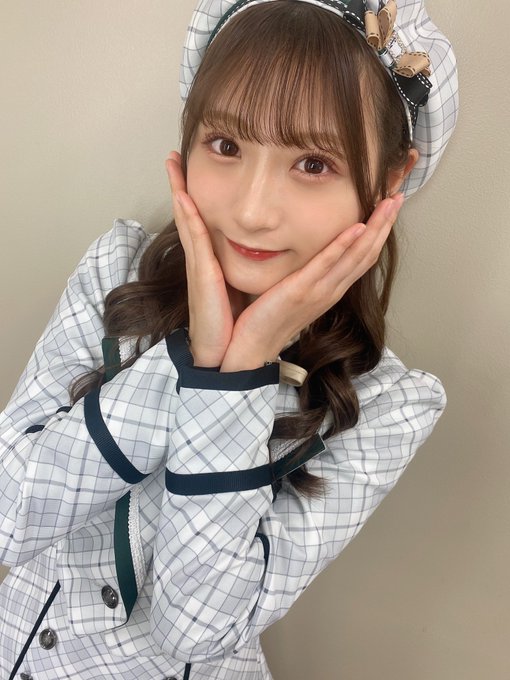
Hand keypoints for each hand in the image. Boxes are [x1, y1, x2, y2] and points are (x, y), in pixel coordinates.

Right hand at [166, 152, 234, 366]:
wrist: (226, 353)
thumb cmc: (234, 324)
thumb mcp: (242, 291)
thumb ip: (244, 270)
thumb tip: (259, 255)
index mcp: (213, 263)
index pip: (202, 222)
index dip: (193, 196)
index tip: (186, 169)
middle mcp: (202, 260)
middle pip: (188, 214)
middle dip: (180, 184)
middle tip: (172, 155)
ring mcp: (199, 266)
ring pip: (187, 219)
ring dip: (179, 189)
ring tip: (172, 161)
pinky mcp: (203, 274)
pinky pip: (196, 239)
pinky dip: (188, 215)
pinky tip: (183, 194)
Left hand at [220, 194, 404, 371]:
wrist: (254, 346)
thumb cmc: (271, 319)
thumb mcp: (297, 294)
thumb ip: (310, 275)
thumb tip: (314, 256)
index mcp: (332, 289)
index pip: (363, 257)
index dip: (379, 232)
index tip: (389, 208)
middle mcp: (332, 290)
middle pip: (367, 253)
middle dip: (384, 224)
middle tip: (398, 197)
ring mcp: (320, 291)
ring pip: (356, 256)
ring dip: (374, 228)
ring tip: (388, 204)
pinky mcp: (302, 290)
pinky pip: (326, 265)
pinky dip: (343, 245)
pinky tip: (356, 227)